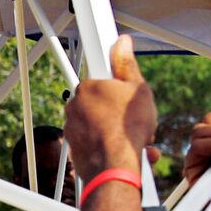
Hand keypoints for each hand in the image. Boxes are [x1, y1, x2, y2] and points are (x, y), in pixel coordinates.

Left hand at [63, 37, 158, 182]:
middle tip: (134, 119)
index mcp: (87, 87)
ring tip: (134, 138)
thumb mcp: (138, 90)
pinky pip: (94, 142)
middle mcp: (75, 106)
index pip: (102, 80)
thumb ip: (127, 65)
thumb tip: (122, 42)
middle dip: (118, 112)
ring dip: (115, 130)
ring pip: (98, 125)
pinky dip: (108, 146)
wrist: (115, 168)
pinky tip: (127, 151)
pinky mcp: (74, 148)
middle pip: (102, 104)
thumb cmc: (127, 129)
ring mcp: (72, 128)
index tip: (122, 91)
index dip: (117, 87)